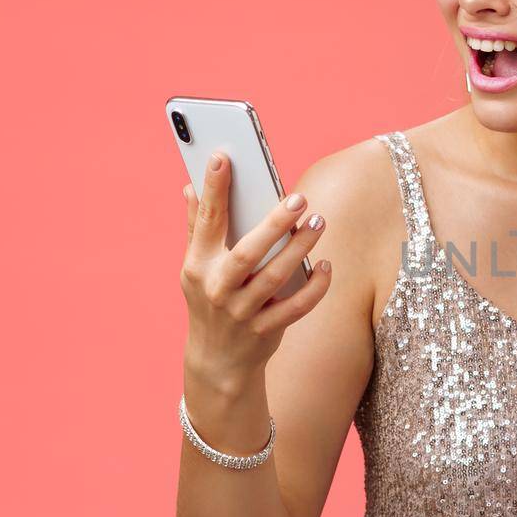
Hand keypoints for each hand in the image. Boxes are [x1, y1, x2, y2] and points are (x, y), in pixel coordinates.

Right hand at [179, 151, 332, 391]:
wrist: (217, 360)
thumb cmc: (209, 299)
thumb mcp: (195, 266)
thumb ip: (196, 227)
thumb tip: (191, 186)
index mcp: (197, 265)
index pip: (206, 221)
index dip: (213, 188)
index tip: (222, 156)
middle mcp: (217, 288)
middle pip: (247, 253)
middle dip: (273, 225)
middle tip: (299, 199)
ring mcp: (241, 312)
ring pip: (275, 278)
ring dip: (300, 249)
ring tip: (319, 222)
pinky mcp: (265, 330)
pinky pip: (295, 307)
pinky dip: (314, 288)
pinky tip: (325, 266)